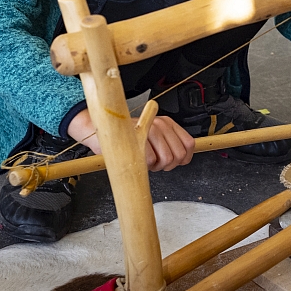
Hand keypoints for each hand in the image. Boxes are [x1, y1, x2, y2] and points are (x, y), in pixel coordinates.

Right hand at [67, 108, 195, 171]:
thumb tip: (182, 159)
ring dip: (156, 166)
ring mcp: (149, 129)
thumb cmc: (126, 137)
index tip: (175, 163)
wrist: (101, 131)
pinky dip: (145, 166)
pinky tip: (138, 160)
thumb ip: (168, 145)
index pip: (189, 144)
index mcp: (167, 123)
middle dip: (169, 165)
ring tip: (145, 161)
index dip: (184, 158)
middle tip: (155, 163)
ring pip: (167, 158)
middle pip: (179, 154)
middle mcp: (160, 124)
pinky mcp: (137, 138)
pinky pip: (150, 160)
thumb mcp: (151, 138)